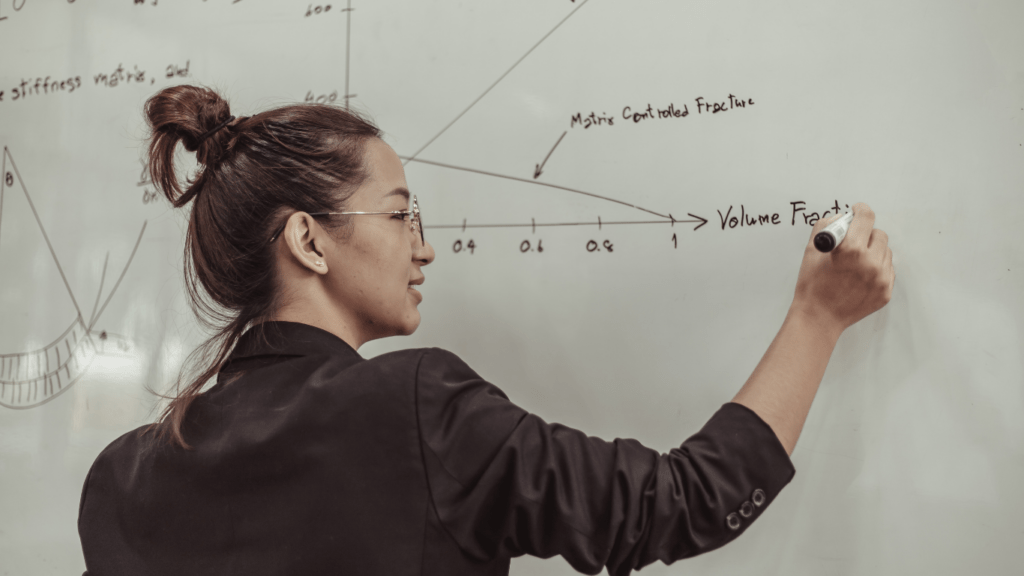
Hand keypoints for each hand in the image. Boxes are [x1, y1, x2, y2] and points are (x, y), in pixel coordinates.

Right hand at [791, 203, 894, 334]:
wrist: (818, 318)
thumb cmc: (812, 286)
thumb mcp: (811, 251)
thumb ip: (826, 227)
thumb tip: (841, 218)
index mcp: (850, 250)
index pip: (866, 217)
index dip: (860, 210)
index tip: (857, 211)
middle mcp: (870, 263)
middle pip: (878, 234)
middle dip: (865, 234)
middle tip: (852, 243)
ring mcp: (881, 279)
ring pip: (885, 252)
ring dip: (872, 252)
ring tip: (855, 264)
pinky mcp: (885, 291)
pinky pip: (887, 270)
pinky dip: (876, 268)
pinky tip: (860, 277)